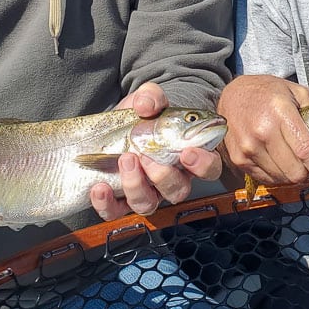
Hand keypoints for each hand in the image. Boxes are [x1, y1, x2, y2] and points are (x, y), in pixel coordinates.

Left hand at [90, 82, 222, 219]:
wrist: (112, 127)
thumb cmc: (140, 117)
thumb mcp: (148, 100)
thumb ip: (152, 96)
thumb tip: (145, 105)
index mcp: (186, 156)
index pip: (208, 168)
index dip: (203, 164)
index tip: (187, 152)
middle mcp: (169, 180)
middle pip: (178, 191)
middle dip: (163, 176)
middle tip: (147, 156)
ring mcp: (144, 192)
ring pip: (148, 204)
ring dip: (136, 185)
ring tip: (125, 160)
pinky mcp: (118, 202)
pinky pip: (115, 212)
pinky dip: (106, 203)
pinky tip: (100, 187)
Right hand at [216, 74, 308, 187]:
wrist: (232, 95)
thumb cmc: (265, 92)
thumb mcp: (294, 91)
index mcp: (280, 112)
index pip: (306, 150)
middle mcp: (262, 132)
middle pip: (295, 171)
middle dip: (307, 173)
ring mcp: (248, 147)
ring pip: (281, 178)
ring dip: (291, 174)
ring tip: (291, 159)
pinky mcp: (239, 159)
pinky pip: (266, 179)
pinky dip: (276, 174)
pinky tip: (277, 160)